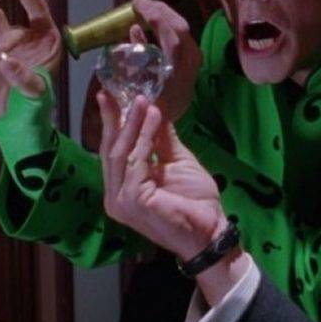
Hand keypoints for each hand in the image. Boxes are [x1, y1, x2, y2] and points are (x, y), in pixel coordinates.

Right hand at [0, 0, 62, 117]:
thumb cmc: (35, 106)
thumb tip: (8, 61)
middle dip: (10, 37)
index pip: (41, 15)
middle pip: (17, 27)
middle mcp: (29, 41)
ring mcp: (7, 44)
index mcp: (49, 45)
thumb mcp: (35, 94)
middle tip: (4, 52)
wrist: (14, 119)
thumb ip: (24, 78)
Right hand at [98, 93, 223, 259]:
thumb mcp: (177, 161)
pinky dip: (145, 137)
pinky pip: (137, 161)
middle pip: (110, 150)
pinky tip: (153, 119)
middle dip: (114, 119)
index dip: (111, 123)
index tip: (110, 97)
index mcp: (122, 187)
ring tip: (142, 100)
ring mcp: (120, 199)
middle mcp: (115, 194)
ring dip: (132, 124)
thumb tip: (153, 109)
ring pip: (121, 153)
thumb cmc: (195, 200)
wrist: (210, 229)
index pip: (112, 151)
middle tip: (115, 92)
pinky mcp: (133, 200)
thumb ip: (162, 139)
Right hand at [131, 0, 201, 122]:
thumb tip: (134, 29)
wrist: (167, 121)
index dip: (155, 15)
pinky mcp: (194, 60)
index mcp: (178, 68)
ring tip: (146, 9)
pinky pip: (183, 36)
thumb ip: (137, 54)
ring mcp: (195, 60)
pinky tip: (155, 22)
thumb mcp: (138, 82)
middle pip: (180, 26)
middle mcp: (190, 61)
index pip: (173, 34)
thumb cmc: (149, 104)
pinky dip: (168, 25)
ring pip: (183, 29)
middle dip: (159, 10)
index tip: (137, 5)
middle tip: (139, 4)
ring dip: (164, 15)